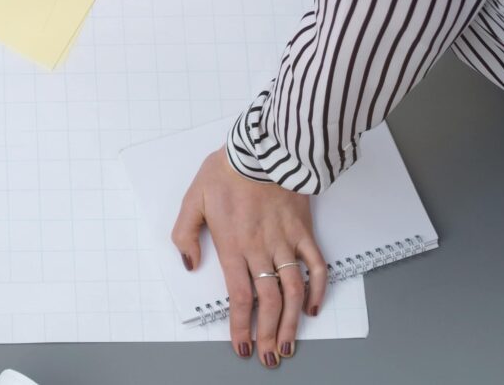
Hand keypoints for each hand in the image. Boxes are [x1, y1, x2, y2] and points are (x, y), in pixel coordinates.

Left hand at [172, 148, 327, 364]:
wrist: (262, 146)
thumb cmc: (227, 169)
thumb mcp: (193, 198)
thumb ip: (185, 234)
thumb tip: (189, 264)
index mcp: (233, 245)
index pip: (240, 297)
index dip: (241, 326)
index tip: (241, 346)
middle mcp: (261, 249)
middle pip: (268, 302)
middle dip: (267, 334)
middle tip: (269, 357)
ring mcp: (285, 241)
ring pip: (293, 290)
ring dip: (292, 322)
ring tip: (289, 344)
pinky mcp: (303, 230)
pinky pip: (316, 264)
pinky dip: (318, 288)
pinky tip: (313, 307)